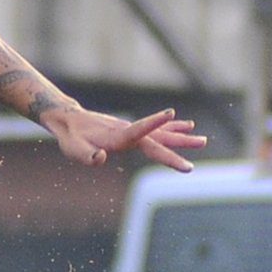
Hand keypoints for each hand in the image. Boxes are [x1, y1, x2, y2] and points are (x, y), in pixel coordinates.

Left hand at [38, 105, 204, 171]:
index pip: (138, 131)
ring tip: (203, 140)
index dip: (153, 122)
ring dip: (181, 136)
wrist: (69, 121)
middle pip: (157, 138)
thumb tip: (101, 159)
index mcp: (117, 137)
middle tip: (202, 143)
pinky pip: (156, 131)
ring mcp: (132, 130)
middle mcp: (128, 131)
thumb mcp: (73, 150)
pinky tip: (188, 127)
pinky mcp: (132, 130)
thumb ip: (86, 156)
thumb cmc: (71, 139)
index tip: (170, 113)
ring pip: (160, 134)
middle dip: (179, 143)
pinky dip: (172, 129)